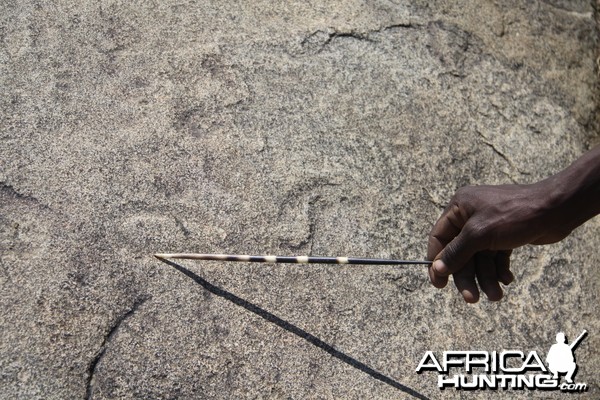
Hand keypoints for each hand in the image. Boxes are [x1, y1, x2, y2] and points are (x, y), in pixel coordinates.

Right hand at [426, 183, 571, 302]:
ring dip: (486, 278)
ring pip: (480, 258)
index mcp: (459, 208)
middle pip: (461, 253)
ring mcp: (488, 226)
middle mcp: (471, 216)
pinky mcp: (504, 235)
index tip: (439, 284)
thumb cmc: (514, 215)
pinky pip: (495, 257)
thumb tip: (437, 268)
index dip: (437, 261)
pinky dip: (499, 270)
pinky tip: (507, 280)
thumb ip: (457, 252)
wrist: (555, 209)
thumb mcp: (480, 234)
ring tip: (496, 295)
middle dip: (468, 276)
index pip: (439, 237)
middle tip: (471, 298)